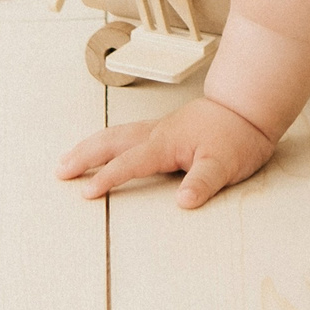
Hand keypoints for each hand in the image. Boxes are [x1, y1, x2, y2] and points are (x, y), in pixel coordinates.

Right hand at [56, 96, 276, 207]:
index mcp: (166, 144)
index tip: (87, 192)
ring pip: (116, 135)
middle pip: (111, 142)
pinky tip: (105, 147)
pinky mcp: (164, 129)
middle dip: (84, 155)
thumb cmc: (238, 136)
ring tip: (69, 158)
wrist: (248, 108)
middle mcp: (156, 134)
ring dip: (90, 146)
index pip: (130, 163)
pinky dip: (107, 140)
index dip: (108, 178)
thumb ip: (203, 182)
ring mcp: (159, 129)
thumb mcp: (226, 164)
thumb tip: (184, 201)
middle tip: (60, 170)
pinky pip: (127, 133)